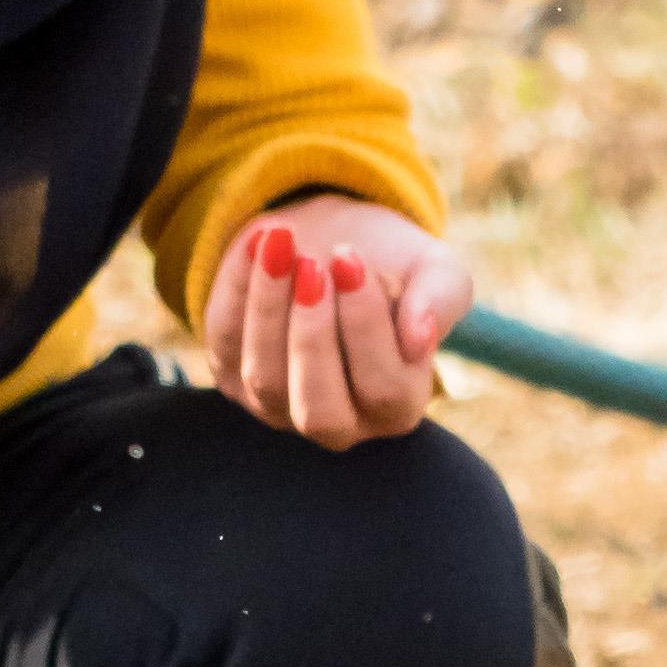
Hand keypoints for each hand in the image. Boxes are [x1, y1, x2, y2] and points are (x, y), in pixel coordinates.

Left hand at [202, 196, 470, 447]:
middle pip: (319, 411)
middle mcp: (341, 423)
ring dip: (269, 307)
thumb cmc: (396, 266)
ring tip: (281, 243)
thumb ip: (441, 300)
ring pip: (265, 380)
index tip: (352, 261)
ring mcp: (280, 410)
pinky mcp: (234, 379)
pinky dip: (236, 290)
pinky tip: (257, 245)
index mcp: (398, 407)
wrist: (336, 243)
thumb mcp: (435, 271)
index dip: (366, 329)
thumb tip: (419, 336)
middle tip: (312, 266)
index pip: (384, 390)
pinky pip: (226, 343)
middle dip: (312, 336)